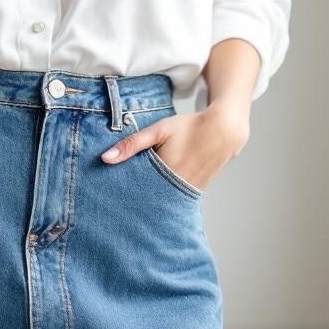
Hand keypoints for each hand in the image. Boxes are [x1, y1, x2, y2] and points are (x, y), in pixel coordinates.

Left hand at [99, 99, 250, 192]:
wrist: (224, 130)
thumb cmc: (189, 128)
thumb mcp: (157, 131)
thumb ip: (132, 144)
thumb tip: (105, 158)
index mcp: (165, 173)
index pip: (136, 191)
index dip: (123, 194)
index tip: (110, 196)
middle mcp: (177, 187)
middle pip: (149, 200)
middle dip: (135, 200)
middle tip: (117, 201)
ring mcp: (188, 191)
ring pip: (163, 200)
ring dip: (150, 198)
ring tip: (134, 198)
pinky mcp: (196, 191)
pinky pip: (175, 197)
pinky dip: (164, 195)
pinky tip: (155, 192)